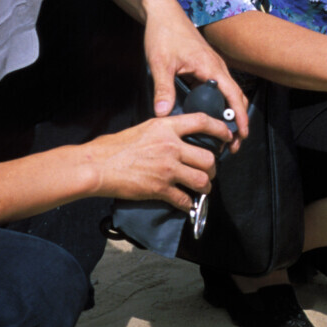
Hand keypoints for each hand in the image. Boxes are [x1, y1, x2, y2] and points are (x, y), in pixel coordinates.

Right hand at [79, 111, 229, 210]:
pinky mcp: (160, 188)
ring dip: (205, 187)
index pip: (202, 122)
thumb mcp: (143, 128)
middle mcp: (171, 146)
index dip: (220, 129)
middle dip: (213, 169)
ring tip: (202, 189)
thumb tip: (178, 137)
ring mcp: (167, 168)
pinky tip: (186, 204)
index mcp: (166, 127)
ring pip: (202, 180)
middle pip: (209, 158)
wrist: (98, 166)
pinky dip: (188, 204)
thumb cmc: (114, 147)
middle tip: (209, 172)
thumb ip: (164, 131)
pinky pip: (185, 199)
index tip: (227, 136)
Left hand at [143, 0, 249, 146]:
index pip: (233, 96)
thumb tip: (163, 114)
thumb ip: (163, 89)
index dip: (240, 117)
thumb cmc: (164, 34)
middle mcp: (217, 68)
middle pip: (236, 99)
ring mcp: (213, 68)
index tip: (242, 136)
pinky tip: (208, 118)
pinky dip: (218, 105)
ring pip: (228, 95)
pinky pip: (218, 90)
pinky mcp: (205, 68)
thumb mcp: (160, 63)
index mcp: (211, 67)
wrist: (163, 13)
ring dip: (229, 114)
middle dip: (238, 122)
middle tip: (232, 146)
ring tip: (223, 136)